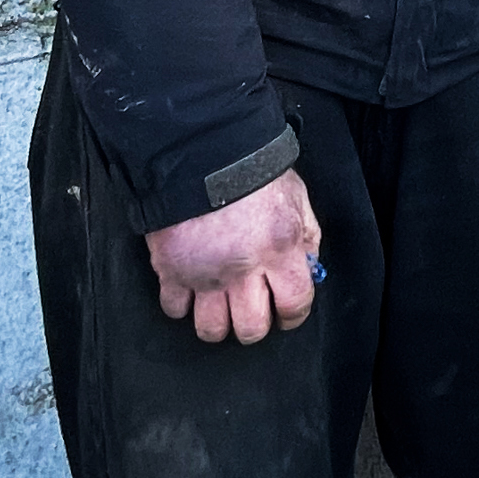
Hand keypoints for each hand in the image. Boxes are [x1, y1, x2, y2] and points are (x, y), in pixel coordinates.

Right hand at [144, 169, 321, 344]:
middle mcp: (242, 269)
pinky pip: (174, 309)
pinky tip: (190, 289)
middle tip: (251, 309)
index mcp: (279, 249)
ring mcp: (203, 273)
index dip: (293, 315)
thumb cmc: (251, 170)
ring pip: (211, 329)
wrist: (200, 148)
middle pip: (251, 329)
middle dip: (254, 325)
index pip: (295, 305)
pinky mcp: (170, 269)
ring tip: (219, 305)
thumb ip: (306, 237)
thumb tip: (308, 269)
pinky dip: (181, 304)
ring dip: (217, 322)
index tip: (286, 314)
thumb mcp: (296, 197)